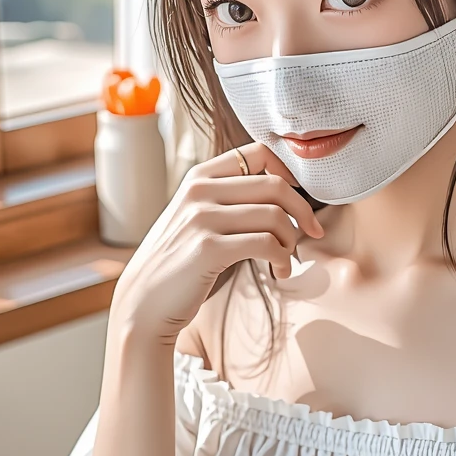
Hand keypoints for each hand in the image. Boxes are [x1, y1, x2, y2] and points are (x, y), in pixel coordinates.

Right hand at [111, 142, 323, 343]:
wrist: (144, 303)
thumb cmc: (180, 264)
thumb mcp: (196, 218)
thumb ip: (228, 201)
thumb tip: (283, 194)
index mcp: (199, 177)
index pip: (259, 152)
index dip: (289, 173)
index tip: (299, 200)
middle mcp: (199, 191)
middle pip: (275, 185)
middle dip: (303, 211)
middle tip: (311, 234)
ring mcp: (202, 218)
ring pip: (275, 216)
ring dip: (291, 242)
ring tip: (286, 261)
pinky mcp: (209, 248)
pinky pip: (267, 243)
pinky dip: (282, 259)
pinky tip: (278, 272)